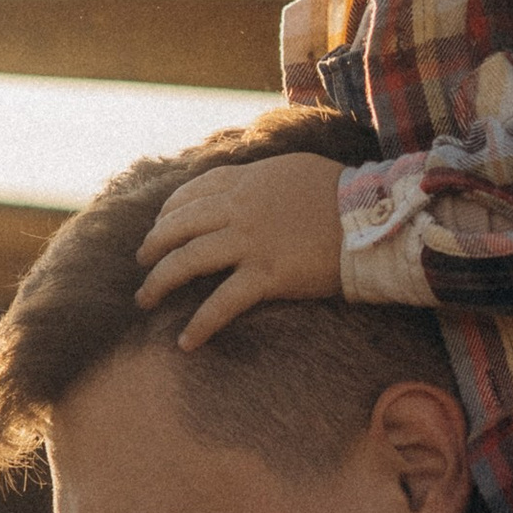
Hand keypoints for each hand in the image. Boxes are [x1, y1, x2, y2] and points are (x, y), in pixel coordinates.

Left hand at [134, 153, 344, 347]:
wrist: (370, 217)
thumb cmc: (341, 193)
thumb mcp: (294, 170)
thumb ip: (262, 179)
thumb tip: (247, 187)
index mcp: (246, 181)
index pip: (191, 193)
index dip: (168, 211)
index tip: (159, 225)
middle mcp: (239, 209)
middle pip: (178, 226)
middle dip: (153, 246)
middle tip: (141, 263)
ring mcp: (250, 242)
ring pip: (188, 261)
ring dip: (160, 282)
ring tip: (145, 299)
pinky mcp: (267, 275)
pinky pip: (222, 303)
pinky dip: (201, 324)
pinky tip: (186, 343)